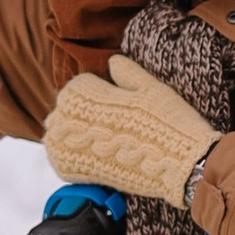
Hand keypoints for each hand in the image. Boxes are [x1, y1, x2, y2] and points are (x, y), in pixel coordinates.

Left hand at [44, 53, 221, 210]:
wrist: (179, 164)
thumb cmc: (169, 122)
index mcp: (87, 95)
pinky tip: (90, 155)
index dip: (94, 92)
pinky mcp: (77, 172)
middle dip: (79, 115)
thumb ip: (127, 74)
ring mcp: (72, 148)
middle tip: (105, 123)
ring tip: (95, 138)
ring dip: (70, 135)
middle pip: (61, 112)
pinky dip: (69, 157)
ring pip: (55, 136)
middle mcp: (74, 120)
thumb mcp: (151, 89)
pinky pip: (59, 160)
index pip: (75, 88)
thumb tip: (112, 62)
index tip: (109, 101)